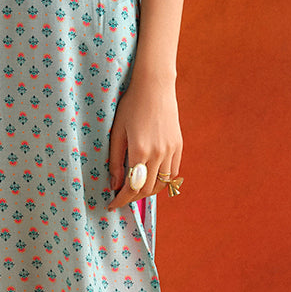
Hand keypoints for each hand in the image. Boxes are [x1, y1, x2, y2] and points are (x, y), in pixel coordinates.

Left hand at [105, 69, 182, 210]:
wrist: (155, 87)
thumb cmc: (131, 106)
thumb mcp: (117, 132)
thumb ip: (116, 161)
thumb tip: (114, 185)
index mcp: (140, 151)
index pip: (131, 187)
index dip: (121, 200)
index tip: (112, 205)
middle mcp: (159, 154)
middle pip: (147, 189)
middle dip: (132, 198)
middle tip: (120, 197)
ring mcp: (171, 150)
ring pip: (162, 184)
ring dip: (148, 191)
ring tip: (135, 188)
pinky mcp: (178, 145)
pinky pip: (172, 172)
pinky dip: (162, 181)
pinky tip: (151, 177)